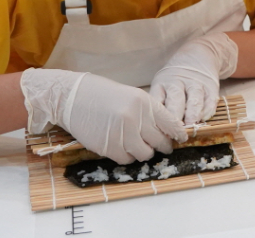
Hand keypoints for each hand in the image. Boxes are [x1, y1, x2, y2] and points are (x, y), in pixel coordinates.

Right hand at [21, 68, 185, 164]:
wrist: (72, 97)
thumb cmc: (104, 95)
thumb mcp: (132, 96)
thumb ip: (149, 112)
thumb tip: (167, 131)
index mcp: (144, 102)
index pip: (170, 123)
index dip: (178, 134)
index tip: (182, 139)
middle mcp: (135, 118)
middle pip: (159, 141)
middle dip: (163, 146)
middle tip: (162, 147)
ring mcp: (121, 134)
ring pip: (144, 154)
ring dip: (144, 152)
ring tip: (139, 146)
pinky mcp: (107, 147)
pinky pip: (126, 159)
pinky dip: (128, 156)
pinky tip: (124, 148)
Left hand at [150, 32, 238, 124]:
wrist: (199, 54)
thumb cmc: (174, 79)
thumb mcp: (162, 85)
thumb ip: (160, 104)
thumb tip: (155, 132)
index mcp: (162, 83)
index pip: (157, 100)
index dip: (157, 116)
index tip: (157, 131)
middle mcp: (178, 82)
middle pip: (175, 99)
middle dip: (175, 116)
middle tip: (174, 132)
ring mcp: (196, 83)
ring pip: (194, 98)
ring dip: (193, 113)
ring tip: (191, 125)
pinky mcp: (211, 86)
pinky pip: (210, 99)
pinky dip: (207, 109)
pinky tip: (204, 118)